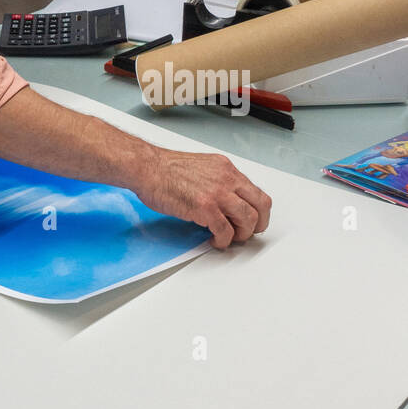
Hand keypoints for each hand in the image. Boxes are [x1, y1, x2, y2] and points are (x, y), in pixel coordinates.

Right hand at [132, 149, 271, 248]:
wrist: (146, 168)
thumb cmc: (164, 168)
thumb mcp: (200, 167)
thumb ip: (217, 181)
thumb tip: (225, 201)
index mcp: (225, 168)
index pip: (256, 191)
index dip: (257, 210)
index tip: (252, 219)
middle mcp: (226, 178)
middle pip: (261, 205)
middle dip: (258, 224)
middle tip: (247, 232)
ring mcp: (217, 193)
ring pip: (248, 219)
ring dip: (242, 234)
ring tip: (230, 237)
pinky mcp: (205, 208)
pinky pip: (226, 231)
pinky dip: (223, 241)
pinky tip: (215, 240)